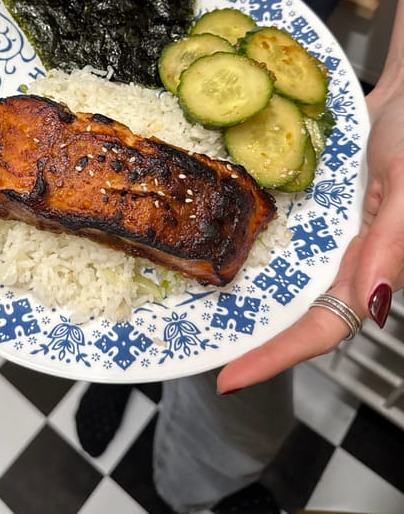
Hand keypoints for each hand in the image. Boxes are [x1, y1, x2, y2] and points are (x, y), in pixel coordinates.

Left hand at [216, 82, 403, 392]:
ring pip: (285, 275)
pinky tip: (221, 237)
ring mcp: (329, 229)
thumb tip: (370, 303)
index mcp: (373, 262)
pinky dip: (254, 241)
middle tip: (200, 349)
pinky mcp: (316, 203)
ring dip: (248, 294)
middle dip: (253, 337)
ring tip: (196, 305)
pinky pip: (282, 231)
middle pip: (296, 310)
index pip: (324, 327)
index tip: (229, 378)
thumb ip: (391, 245)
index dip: (278, 356)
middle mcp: (348, 254)